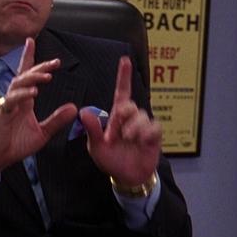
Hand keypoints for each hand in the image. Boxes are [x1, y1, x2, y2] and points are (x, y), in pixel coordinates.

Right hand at [0, 37, 77, 178]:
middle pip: (25, 76)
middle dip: (39, 66)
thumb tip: (73, 107)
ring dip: (32, 78)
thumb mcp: (43, 133)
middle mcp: (15, 100)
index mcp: (25, 101)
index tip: (33, 42)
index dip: (30, 58)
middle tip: (55, 62)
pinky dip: (22, 94)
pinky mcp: (2, 115)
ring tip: (47, 76)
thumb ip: (57, 120)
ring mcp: (7, 105)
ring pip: (17, 84)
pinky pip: (10, 100)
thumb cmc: (17, 144)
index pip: (27, 75)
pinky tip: (33, 92)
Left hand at [81, 56, 160, 187]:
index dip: (123, 76)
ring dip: (134, 128)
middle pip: (130, 105)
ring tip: (130, 139)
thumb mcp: (97, 147)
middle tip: (119, 131)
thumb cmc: (111, 160)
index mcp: (116, 117)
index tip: (125, 60)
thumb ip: (92, 130)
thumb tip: (83, 111)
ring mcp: (143, 126)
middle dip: (124, 114)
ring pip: (142, 116)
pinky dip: (147, 134)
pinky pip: (154, 127)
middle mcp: (131, 118)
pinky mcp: (154, 135)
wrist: (127, 176)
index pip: (121, 93)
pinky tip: (142, 142)